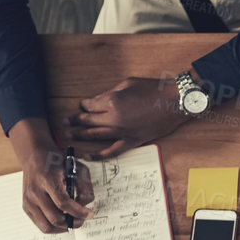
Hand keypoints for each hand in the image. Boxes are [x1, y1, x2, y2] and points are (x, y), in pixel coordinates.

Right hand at [7, 118, 93, 232]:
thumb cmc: (56, 162)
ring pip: (47, 226)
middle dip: (73, 222)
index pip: (63, 203)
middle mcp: (34, 191)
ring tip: (73, 221)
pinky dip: (54, 227)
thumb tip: (84, 206)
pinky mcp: (26, 206)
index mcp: (47, 179)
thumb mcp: (77, 168)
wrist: (34, 156)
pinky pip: (41, 225)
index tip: (90, 214)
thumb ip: (85, 186)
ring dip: (63, 227)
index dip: (79, 212)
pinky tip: (63, 220)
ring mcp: (28, 200)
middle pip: (55, 218)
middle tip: (83, 219)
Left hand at [67, 77, 185, 157]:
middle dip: (74, 120)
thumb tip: (100, 100)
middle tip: (64, 122)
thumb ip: (110, 93)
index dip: (83, 105)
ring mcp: (123, 131)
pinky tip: (87, 156)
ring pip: (95, 135)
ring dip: (79, 135)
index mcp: (112, 101)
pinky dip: (99, 155)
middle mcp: (114, 118)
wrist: (175, 102)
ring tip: (68, 135)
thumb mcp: (127, 83)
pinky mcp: (132, 141)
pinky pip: (112, 151)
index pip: (90, 105)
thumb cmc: (154, 89)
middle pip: (88, 120)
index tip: (82, 105)